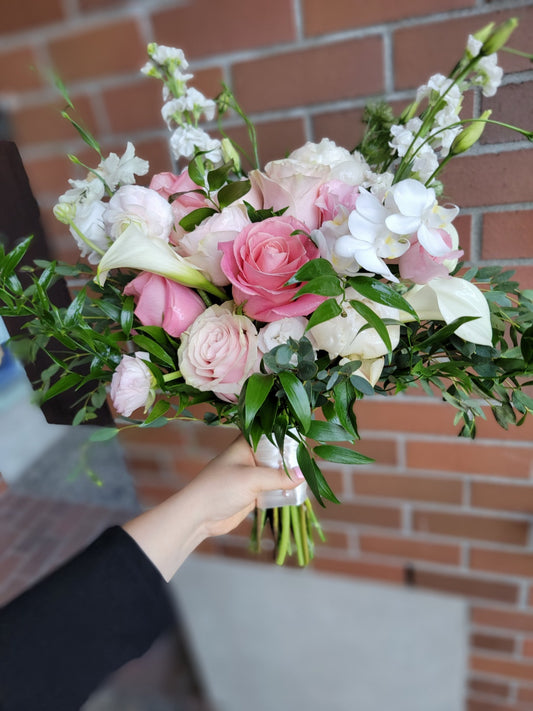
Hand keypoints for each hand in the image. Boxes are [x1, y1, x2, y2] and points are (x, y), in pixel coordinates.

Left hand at [123, 435, 303, 580]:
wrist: (198, 516)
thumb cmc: (219, 488)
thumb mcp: (251, 479)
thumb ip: (278, 476)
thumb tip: (305, 474)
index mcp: (246, 444)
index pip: (270, 431)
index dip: (287, 433)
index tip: (308, 436)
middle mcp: (250, 456)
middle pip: (276, 453)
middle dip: (292, 457)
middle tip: (313, 460)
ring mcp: (252, 475)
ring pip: (276, 471)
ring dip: (289, 475)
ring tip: (310, 475)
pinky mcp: (253, 493)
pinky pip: (274, 488)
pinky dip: (284, 489)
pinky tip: (298, 491)